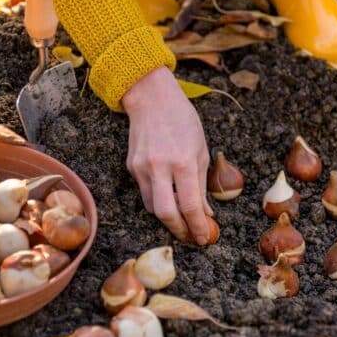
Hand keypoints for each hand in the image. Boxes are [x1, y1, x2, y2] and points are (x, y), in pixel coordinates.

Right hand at [122, 67, 212, 243]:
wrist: (152, 98)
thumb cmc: (183, 120)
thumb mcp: (201, 149)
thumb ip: (202, 184)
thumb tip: (205, 213)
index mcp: (184, 161)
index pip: (190, 205)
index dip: (198, 226)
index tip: (204, 237)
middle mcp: (160, 166)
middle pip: (166, 214)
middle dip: (179, 230)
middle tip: (190, 237)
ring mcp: (142, 167)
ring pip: (152, 207)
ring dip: (168, 217)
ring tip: (181, 219)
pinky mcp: (131, 167)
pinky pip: (145, 193)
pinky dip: (158, 199)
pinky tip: (168, 196)